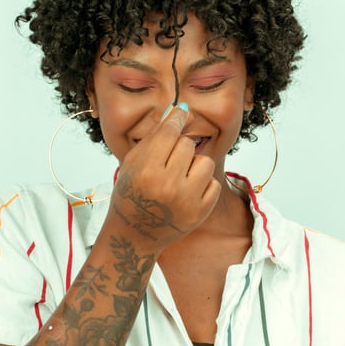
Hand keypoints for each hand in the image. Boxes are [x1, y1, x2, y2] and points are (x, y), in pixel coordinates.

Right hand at [108, 104, 220, 249]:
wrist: (134, 235)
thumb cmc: (130, 195)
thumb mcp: (133, 164)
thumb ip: (155, 136)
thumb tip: (177, 109)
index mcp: (146, 172)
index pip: (169, 132)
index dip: (176, 118)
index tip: (182, 112)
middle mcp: (167, 186)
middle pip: (187, 144)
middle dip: (179, 148)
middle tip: (168, 163)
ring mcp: (186, 201)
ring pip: (205, 162)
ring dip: (194, 165)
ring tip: (180, 177)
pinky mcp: (200, 213)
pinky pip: (213, 183)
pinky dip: (202, 185)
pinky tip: (187, 192)